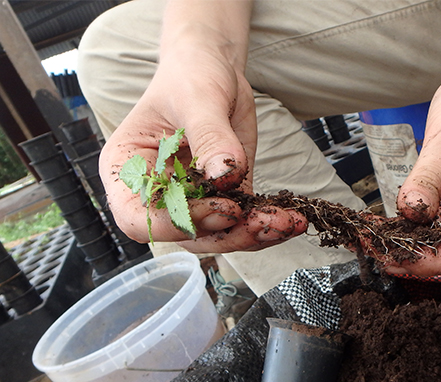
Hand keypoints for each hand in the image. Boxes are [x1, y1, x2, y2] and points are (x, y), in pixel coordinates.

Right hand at [100, 33, 306, 252]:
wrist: (213, 69)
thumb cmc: (189, 76)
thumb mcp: (197, 99)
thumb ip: (210, 137)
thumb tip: (224, 176)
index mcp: (129, 169)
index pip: (140, 217)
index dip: (179, 222)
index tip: (223, 209)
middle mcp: (156, 193)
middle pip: (185, 234)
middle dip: (229, 234)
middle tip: (266, 223)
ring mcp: (192, 200)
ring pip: (218, 235)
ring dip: (254, 234)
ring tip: (289, 223)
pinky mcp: (224, 197)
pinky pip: (242, 221)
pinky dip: (268, 223)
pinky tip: (293, 219)